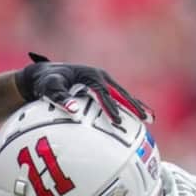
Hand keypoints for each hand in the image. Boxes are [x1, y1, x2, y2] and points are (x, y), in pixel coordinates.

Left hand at [16, 53, 152, 124]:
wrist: (44, 74)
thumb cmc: (46, 82)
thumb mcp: (50, 89)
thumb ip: (61, 98)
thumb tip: (73, 109)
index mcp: (90, 75)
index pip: (102, 93)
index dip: (110, 107)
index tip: (117, 121)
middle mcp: (100, 76)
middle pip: (119, 93)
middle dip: (133, 105)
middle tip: (145, 119)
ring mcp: (103, 81)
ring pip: (123, 95)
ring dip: (136, 105)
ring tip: (151, 119)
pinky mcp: (102, 87)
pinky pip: (118, 97)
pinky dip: (129, 106)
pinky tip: (140, 117)